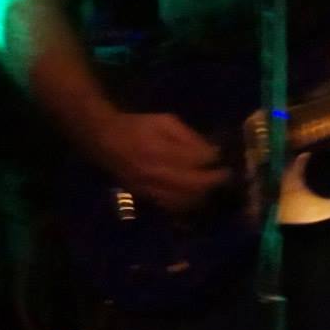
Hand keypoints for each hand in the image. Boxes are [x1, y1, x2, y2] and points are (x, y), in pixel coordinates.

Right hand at [90, 111, 230, 214]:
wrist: (104, 141)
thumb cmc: (138, 126)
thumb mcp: (165, 121)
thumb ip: (189, 137)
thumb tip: (211, 151)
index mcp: (160, 151)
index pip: (195, 161)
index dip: (214, 161)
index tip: (224, 158)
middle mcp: (155, 173)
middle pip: (193, 185)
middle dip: (214, 181)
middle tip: (225, 175)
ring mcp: (149, 189)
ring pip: (184, 201)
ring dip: (202, 195)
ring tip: (212, 187)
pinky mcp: (144, 198)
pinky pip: (170, 207)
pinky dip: (186, 204)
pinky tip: (195, 198)